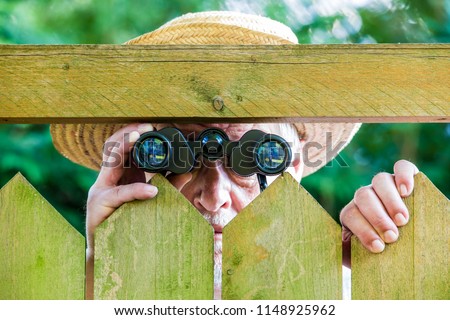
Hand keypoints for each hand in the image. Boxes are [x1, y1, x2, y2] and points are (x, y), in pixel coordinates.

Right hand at [85, 123, 156, 298]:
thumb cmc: (127, 225)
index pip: (120, 147)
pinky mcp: (100, 207)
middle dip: (128, 133)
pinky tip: (152, 190)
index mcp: (117, 176)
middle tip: (147, 126)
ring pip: (109, 162)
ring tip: (140, 137)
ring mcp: (100, 192)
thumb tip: (188, 171)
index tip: (152, 125)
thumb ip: (166, 185)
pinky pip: (119, 195)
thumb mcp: (150, 200)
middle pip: (111, 147)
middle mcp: (106, 180)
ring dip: (124, 147)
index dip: (133, 133)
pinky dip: (136, 190)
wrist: (106, 253)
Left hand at [340, 160, 418, 266]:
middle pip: (363, 196)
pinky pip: (401, 167)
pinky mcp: (402, 176)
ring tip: (403, 220)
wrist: (397, 238)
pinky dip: (404, 176)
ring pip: (380, 181)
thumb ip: (355, 252)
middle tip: (392, 236)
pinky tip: (407, 191)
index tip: (378, 247)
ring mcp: (383, 185)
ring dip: (390, 201)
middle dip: (377, 217)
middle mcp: (365, 196)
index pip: (350, 215)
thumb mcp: (365, 252)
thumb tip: (347, 253)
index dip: (363, 230)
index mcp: (352, 213)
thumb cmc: (381, 247)